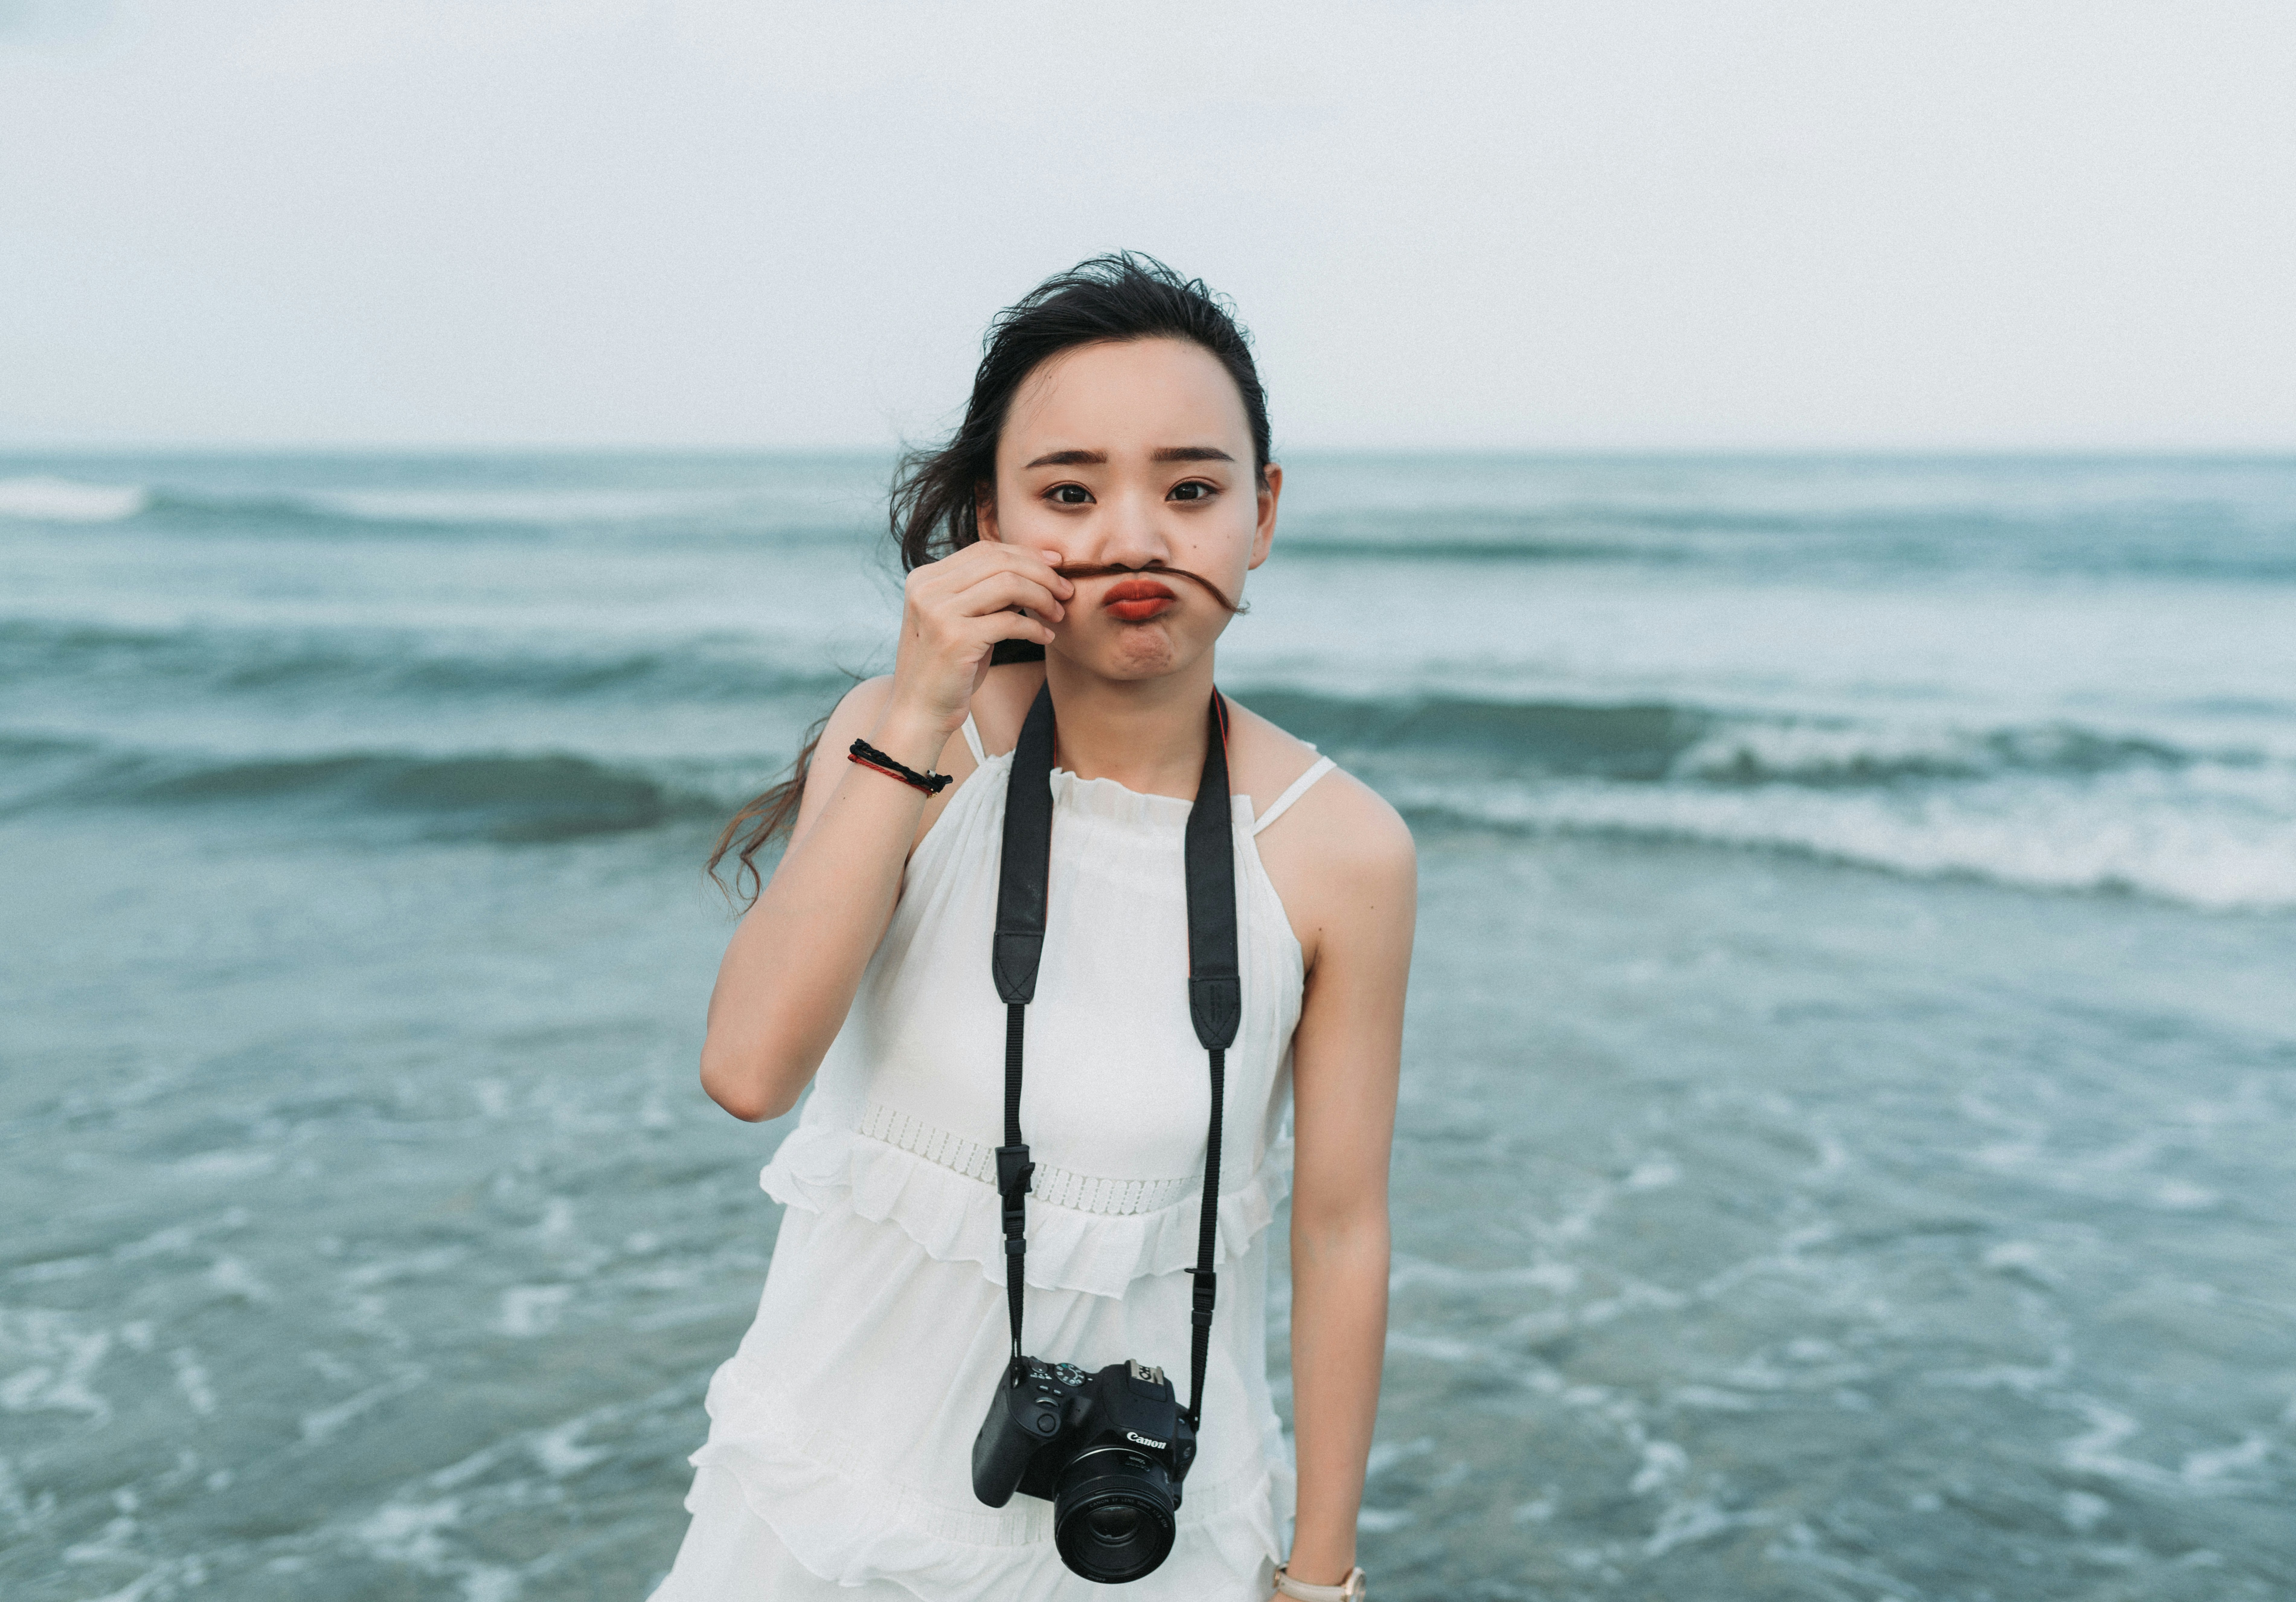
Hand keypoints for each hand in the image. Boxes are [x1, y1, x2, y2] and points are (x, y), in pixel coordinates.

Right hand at [879, 541, 1070, 758]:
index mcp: (925, 578)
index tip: (1056, 564)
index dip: (1026, 553)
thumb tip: (1036, 570)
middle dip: (1041, 573)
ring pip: (1008, 584)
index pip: (984, 550)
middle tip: (1066, 592)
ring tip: (1058, 614)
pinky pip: (1010, 621)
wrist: (919, 712)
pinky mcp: (955, 638)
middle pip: (999, 561)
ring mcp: (938, 611)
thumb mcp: (963, 620)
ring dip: (1042, 597)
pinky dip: (1035, 627)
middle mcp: (927, 588)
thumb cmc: (948, 669)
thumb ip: (987, 594)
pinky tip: (1046, 637)